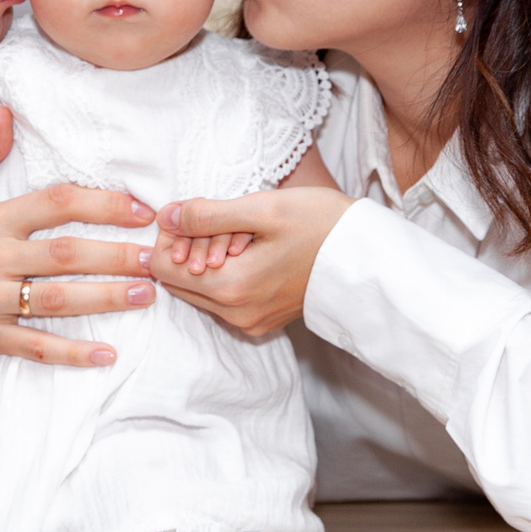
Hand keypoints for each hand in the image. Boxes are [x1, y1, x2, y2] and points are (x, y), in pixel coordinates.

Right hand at [0, 106, 163, 366]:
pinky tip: (108, 353)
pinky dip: (72, 353)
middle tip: (158, 257)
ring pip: (56, 299)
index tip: (141, 211)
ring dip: (105, 297)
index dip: (102, 204)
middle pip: (64, 254)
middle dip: (115, 255)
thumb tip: (0, 110)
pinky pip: (34, 347)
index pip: (55, 204)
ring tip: (146, 293)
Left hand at [150, 188, 356, 336]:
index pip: (161, 268)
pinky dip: (225, 275)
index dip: (168, 236)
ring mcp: (249, 322)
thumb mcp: (263, 209)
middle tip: (216, 220)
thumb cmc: (321, 224)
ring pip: (199, 291)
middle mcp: (235, 314)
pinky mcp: (261, 322)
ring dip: (206, 262)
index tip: (193, 213)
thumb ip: (207, 215)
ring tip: (239, 235)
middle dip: (185, 249)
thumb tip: (164, 217)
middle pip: (176, 282)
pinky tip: (251, 253)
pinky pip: (223, 300)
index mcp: (231, 288)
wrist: (369, 256)